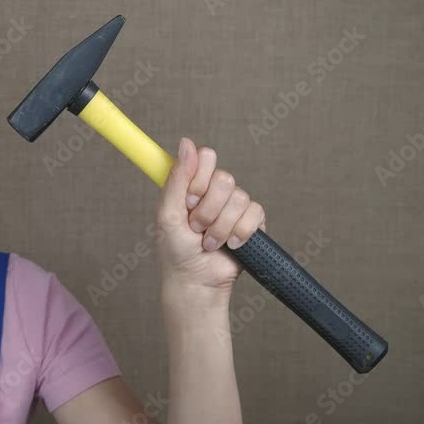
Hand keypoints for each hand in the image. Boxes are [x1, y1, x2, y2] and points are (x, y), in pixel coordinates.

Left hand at [156, 138, 265, 310]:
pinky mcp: (252, 222)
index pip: (207, 157)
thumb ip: (177, 178)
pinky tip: (230, 245)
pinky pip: (255, 213)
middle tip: (196, 227)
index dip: (199, 179)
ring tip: (209, 242)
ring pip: (240, 197)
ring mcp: (234, 206)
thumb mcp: (168, 213)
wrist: (196, 280)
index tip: (189, 200)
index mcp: (193, 184)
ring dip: (221, 227)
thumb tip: (186, 142)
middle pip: (225, 178)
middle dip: (208, 210)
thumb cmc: (176, 250)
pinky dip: (239, 232)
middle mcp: (214, 192)